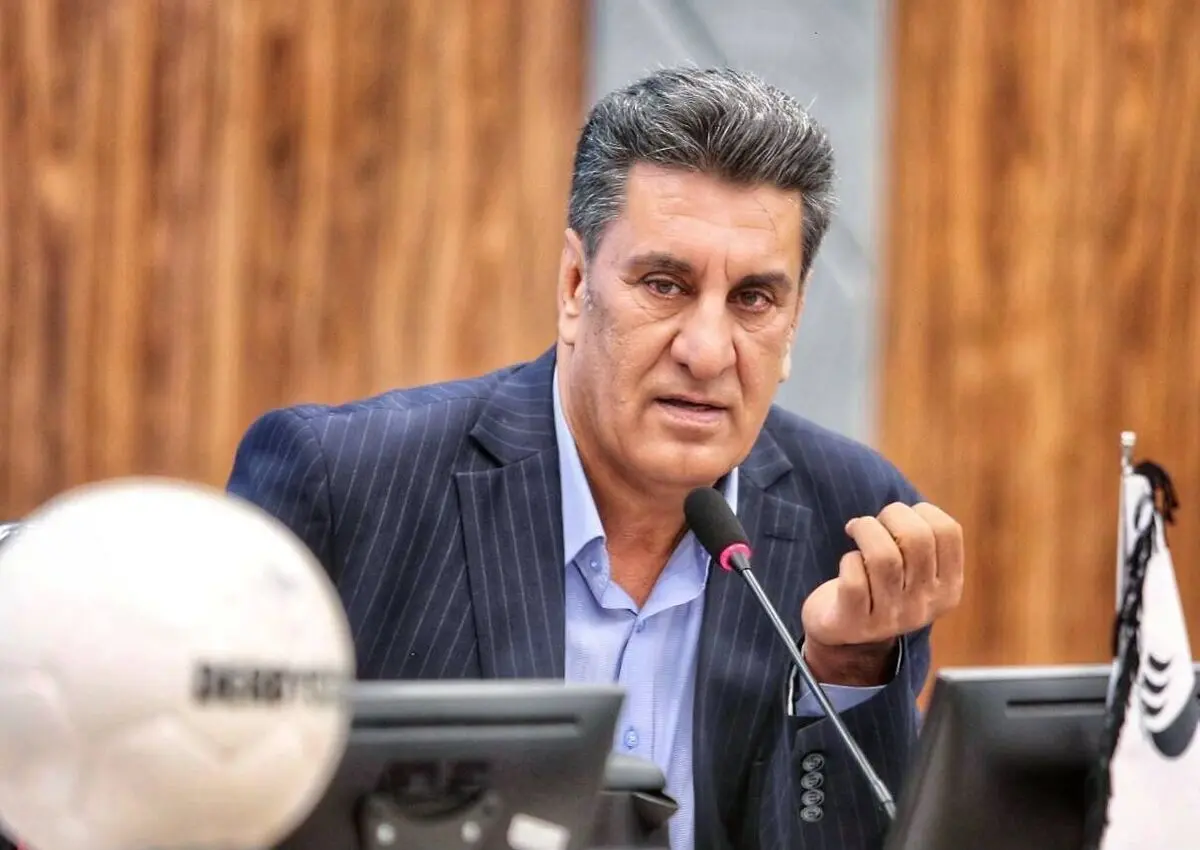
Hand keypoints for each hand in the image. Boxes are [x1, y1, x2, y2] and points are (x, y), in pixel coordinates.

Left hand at [800, 502, 963, 685]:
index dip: (920, 511)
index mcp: (948, 588)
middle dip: (891, 515)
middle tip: (874, 522)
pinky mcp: (855, 623)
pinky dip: (848, 561)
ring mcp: (891, 619)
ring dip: (865, 531)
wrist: (845, 633)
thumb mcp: (913, 569)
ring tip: (856, 530)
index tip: (899, 517)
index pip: (948, 532)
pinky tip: (848, 563)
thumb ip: (920, 540)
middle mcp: (924, 606)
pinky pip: (853, 580)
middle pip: (917, 539)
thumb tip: (906, 510)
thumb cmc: (879, 585)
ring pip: (884, 557)